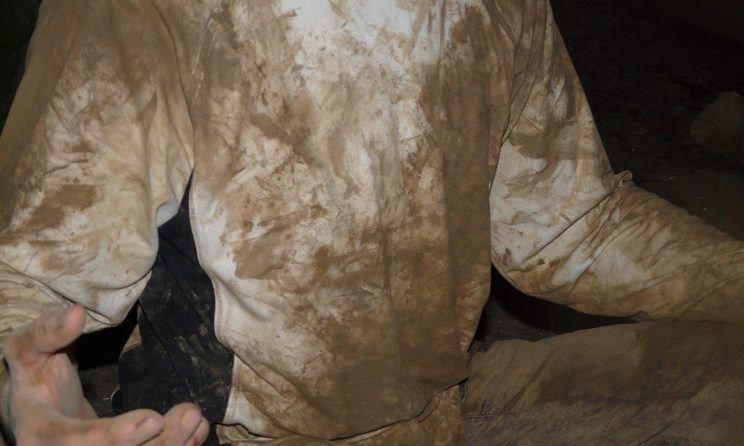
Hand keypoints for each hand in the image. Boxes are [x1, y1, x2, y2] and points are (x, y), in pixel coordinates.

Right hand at [1, 305, 209, 444]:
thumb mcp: (28, 347)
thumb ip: (48, 332)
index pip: (73, 442)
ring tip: (196, 419)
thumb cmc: (32, 372)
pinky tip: (197, 432)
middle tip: (190, 414)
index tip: (153, 418)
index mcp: (38, 432)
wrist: (34, 404)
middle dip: (158, 443)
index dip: (113, 436)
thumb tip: (77, 314)